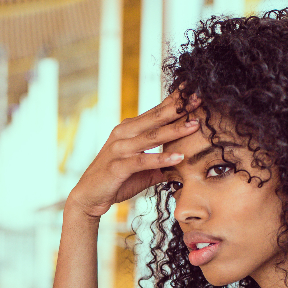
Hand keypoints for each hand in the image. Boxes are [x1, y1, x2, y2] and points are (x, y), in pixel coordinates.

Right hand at [66, 91, 200, 219]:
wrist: (89, 196)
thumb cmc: (116, 181)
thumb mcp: (143, 170)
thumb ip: (161, 164)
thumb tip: (184, 164)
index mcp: (129, 129)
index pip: (155, 112)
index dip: (175, 101)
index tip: (194, 91)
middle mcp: (123, 134)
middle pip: (155, 118)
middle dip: (178, 108)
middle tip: (199, 98)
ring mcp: (119, 149)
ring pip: (151, 136)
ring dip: (174, 130)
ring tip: (195, 125)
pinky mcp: (117, 166)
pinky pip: (142, 161)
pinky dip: (161, 159)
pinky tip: (179, 157)